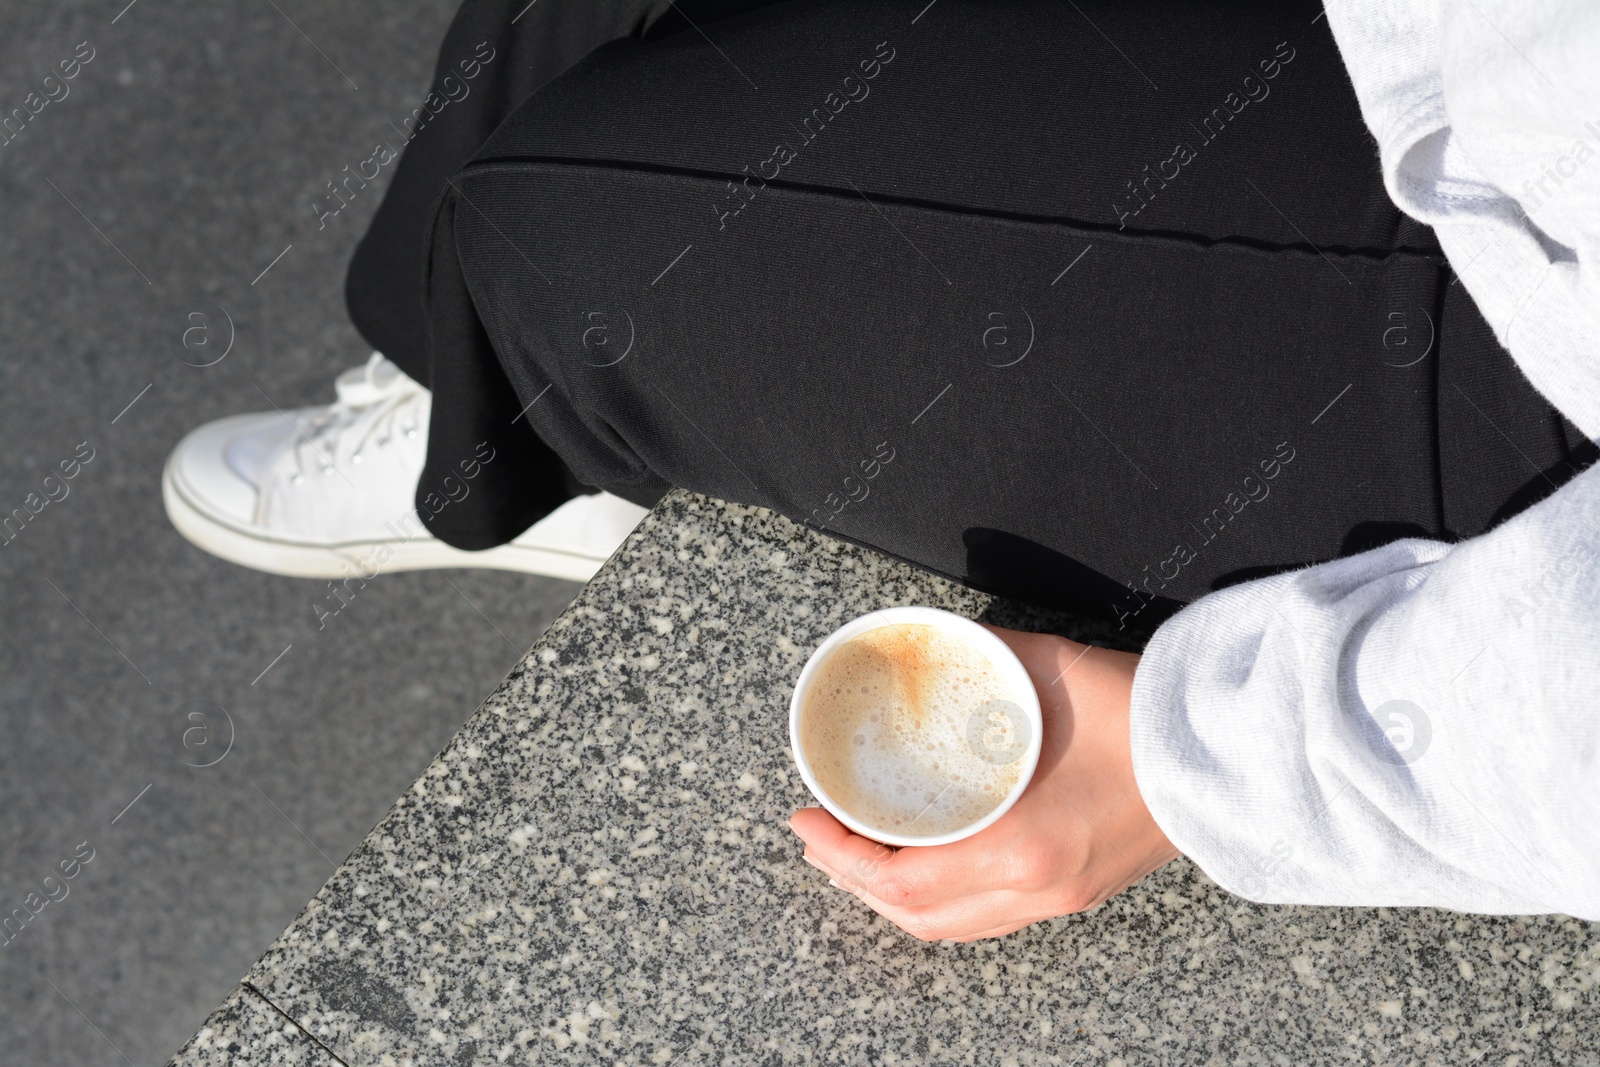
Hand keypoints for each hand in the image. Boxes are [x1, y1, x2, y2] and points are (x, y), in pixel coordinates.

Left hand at [789, 624, 1178, 940]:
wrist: (1233, 751)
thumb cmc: (1144, 711)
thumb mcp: (1045, 670)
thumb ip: (979, 660)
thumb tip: (932, 648)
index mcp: (1022, 845)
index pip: (901, 880)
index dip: (839, 858)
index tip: (806, 821)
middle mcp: (1036, 888)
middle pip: (915, 917)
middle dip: (852, 882)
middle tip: (819, 838)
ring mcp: (1059, 900)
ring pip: (951, 927)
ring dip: (892, 897)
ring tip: (858, 855)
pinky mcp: (1076, 893)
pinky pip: (986, 918)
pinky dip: (938, 899)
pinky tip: (924, 865)